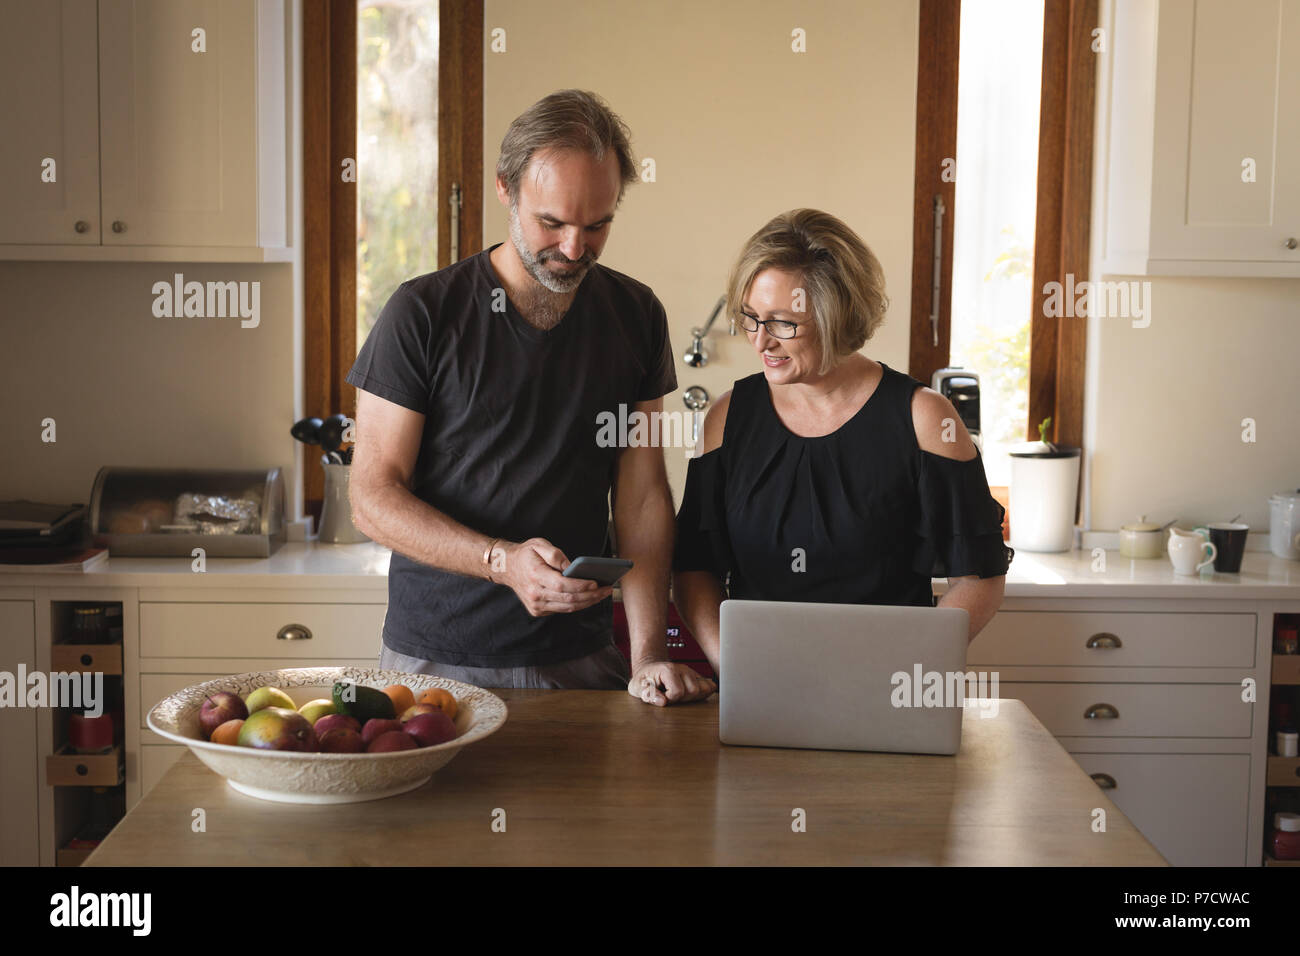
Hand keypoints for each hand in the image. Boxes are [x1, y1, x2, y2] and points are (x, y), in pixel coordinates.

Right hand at [491, 537, 612, 616]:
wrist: (506, 568)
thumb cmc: (525, 554)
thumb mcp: (539, 544)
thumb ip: (556, 555)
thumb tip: (572, 567)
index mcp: (535, 576)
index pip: (562, 585)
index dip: (581, 586)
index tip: (596, 583)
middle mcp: (535, 594)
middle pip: (569, 599)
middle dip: (591, 595)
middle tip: (607, 589)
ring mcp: (536, 605)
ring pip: (568, 607)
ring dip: (588, 602)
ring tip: (603, 593)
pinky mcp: (538, 610)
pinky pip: (562, 609)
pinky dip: (578, 604)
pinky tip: (589, 596)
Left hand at [629, 661, 716, 706]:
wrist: (648, 670)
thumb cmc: (643, 679)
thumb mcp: (637, 687)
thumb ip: (647, 694)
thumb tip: (662, 701)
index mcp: (668, 670)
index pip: (678, 691)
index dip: (669, 699)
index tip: (662, 697)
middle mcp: (682, 669)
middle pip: (693, 691)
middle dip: (682, 699)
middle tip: (670, 697)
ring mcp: (690, 673)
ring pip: (702, 690)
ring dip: (692, 698)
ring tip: (679, 697)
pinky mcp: (696, 677)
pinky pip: (708, 687)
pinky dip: (702, 694)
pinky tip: (690, 696)